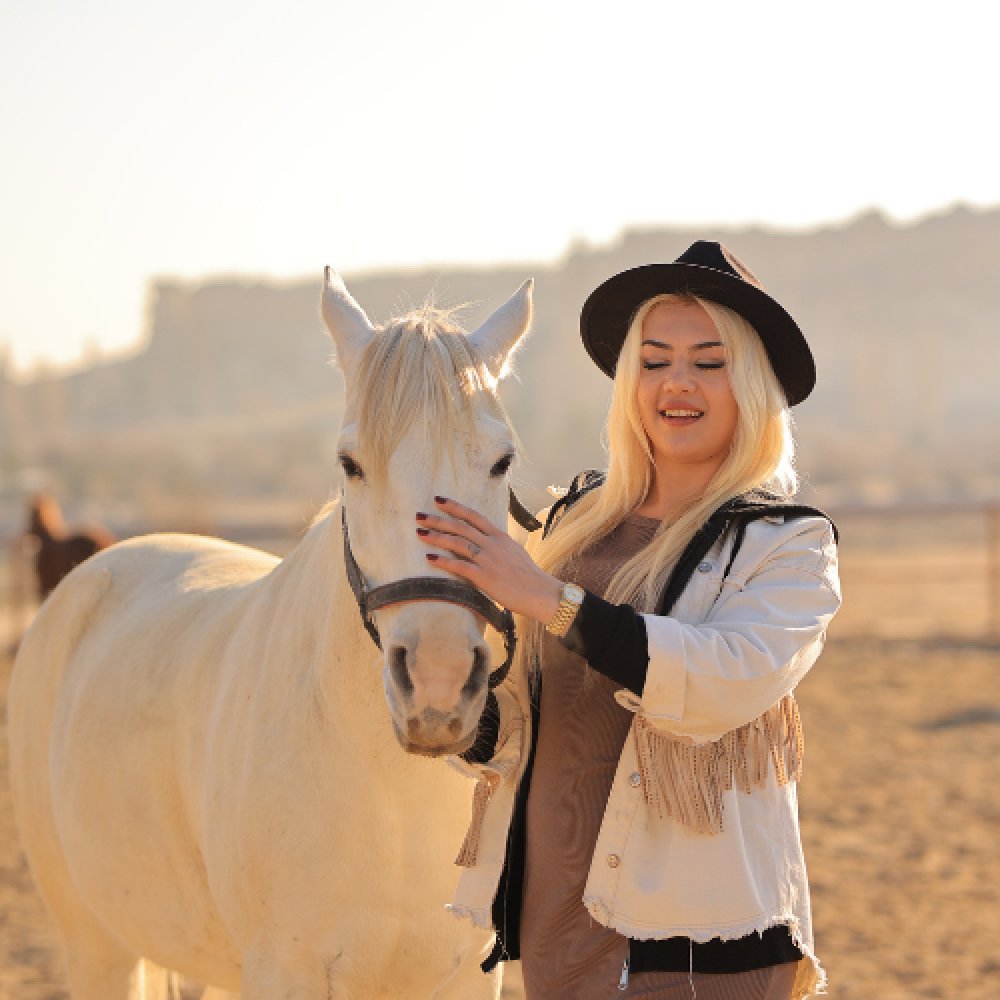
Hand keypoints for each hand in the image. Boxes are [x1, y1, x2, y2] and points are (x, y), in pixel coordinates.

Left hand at [416, 496, 562, 623]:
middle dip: (438, 520)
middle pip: (461, 526)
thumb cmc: (528, 576)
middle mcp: (493, 544)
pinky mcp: (484, 577)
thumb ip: (498, 545)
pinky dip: (443, 561)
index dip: (455, 507)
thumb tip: (486, 540)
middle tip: (420, 516)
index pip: (474, 516)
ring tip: (420, 533)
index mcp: (500, 536)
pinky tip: (430, 558)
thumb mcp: (514, 552)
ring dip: (436, 537)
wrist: (540, 592)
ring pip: (458, 543)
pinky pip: (460, 566)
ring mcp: (488, 559)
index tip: (438, 500)